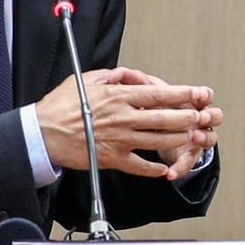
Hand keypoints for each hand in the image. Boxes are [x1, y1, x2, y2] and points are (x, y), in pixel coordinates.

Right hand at [36, 69, 220, 178]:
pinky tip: (165, 169)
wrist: (41, 134)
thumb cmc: (60, 106)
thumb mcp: (85, 80)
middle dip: (188, 117)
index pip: (159, 94)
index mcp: (119, 97)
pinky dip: (154, 169)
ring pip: (158, 141)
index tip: (197, 93)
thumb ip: (110, 77)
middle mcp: (123, 118)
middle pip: (165, 118)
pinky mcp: (111, 159)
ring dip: (178, 140)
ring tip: (191, 138)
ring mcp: (119, 140)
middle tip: (202, 117)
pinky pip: (139, 166)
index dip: (182, 94)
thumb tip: (126, 76)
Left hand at [120, 69, 222, 175]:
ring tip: (195, 138)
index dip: (204, 95)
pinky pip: (187, 163)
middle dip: (209, 116)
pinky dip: (180, 167)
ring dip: (204, 137)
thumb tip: (126, 73)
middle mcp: (198, 120)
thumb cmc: (154, 110)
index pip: (205, 95)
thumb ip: (138, 83)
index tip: (199, 94)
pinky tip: (170, 172)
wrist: (153, 134)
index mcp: (191, 102)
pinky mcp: (187, 156)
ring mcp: (196, 138)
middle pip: (215, 116)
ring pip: (210, 138)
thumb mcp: (147, 94)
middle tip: (200, 117)